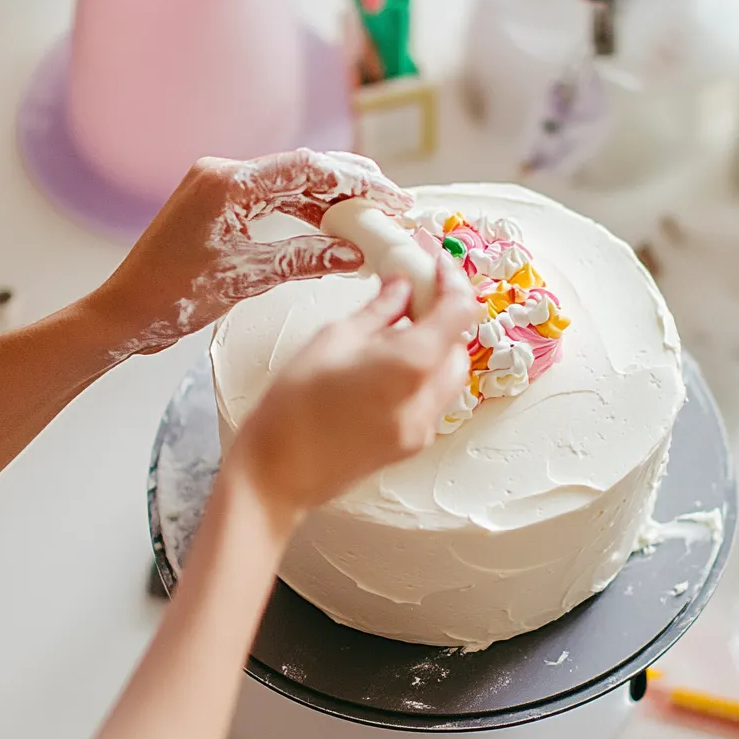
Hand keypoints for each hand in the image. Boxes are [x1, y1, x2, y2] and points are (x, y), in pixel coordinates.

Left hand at [90, 150, 412, 355]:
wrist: (125, 313)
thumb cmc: (170, 296)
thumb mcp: (246, 278)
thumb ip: (303, 259)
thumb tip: (354, 254)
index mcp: (227, 182)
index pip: (308, 168)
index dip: (357, 181)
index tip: (391, 196)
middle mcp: (224, 175)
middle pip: (303, 170)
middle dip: (351, 186)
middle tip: (393, 204)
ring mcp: (221, 190)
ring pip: (292, 187)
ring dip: (332, 202)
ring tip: (372, 218)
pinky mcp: (221, 209)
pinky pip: (274, 203)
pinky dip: (306, 216)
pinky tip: (334, 232)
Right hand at [230, 256, 478, 517]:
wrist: (277, 473)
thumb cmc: (293, 404)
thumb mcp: (333, 339)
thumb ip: (379, 311)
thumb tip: (402, 287)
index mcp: (410, 365)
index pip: (459, 313)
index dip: (453, 282)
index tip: (436, 265)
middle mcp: (427, 399)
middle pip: (460, 347)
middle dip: (443, 319)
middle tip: (412, 297)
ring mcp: (424, 428)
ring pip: (450, 376)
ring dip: (435, 350)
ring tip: (395, 334)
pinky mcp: (412, 446)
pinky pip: (432, 401)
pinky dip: (422, 378)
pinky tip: (386, 369)